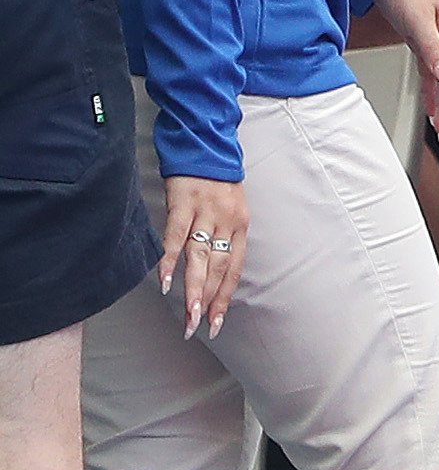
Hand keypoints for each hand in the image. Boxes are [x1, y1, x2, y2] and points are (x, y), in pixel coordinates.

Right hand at [157, 173, 244, 337]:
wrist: (206, 142)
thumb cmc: (216, 179)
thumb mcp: (229, 208)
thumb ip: (222, 235)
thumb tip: (210, 268)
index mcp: (241, 226)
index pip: (235, 269)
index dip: (224, 296)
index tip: (215, 322)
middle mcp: (227, 221)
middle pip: (218, 267)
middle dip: (208, 300)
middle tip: (196, 327)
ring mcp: (206, 212)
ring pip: (200, 256)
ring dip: (194, 287)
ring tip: (187, 314)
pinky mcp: (184, 202)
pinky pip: (176, 235)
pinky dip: (170, 259)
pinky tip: (165, 281)